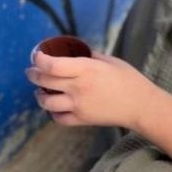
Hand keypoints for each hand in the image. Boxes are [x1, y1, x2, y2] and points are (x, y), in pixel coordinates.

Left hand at [26, 50, 162, 130]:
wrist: (141, 105)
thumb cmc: (128, 79)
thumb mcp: (109, 60)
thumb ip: (89, 56)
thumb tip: (73, 51)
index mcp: (86, 69)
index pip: (52, 65)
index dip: (39, 59)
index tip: (36, 55)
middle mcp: (79, 88)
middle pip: (45, 81)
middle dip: (33, 74)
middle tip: (31, 70)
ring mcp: (79, 106)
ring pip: (46, 102)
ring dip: (39, 95)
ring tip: (40, 90)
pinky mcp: (82, 120)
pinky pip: (58, 118)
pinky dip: (52, 112)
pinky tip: (54, 105)